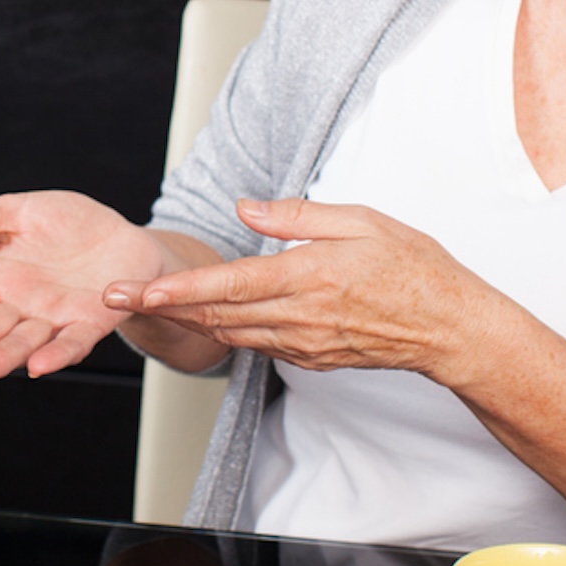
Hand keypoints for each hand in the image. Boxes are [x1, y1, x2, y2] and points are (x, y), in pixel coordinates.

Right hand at [0, 191, 171, 383]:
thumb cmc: (68, 223)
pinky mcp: (90, 323)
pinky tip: (38, 366)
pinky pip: (72, 342)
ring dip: (0, 359)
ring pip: (22, 342)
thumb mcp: (16, 211)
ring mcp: (54, 318)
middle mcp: (21, 306)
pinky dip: (56, 355)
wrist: (121, 234)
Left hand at [109, 197, 498, 382]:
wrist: (451, 329)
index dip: (179, 289)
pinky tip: (203, 318)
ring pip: (229, 334)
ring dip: (183, 321)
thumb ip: (299, 214)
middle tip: (114, 296)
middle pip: (215, 315)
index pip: (228, 285)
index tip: (140, 288)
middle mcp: (299, 317)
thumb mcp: (361, 220)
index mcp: (308, 277)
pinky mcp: (310, 358)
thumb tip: (247, 208)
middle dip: (161, 307)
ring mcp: (303, 344)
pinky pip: (256, 344)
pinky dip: (223, 331)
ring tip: (142, 305)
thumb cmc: (414, 268)